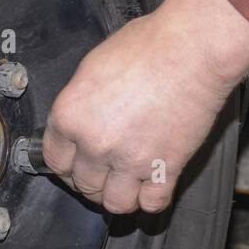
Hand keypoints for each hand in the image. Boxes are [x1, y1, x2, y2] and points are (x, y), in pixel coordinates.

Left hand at [43, 0, 248, 213]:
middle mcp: (95, 143)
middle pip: (84, 184)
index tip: (76, 163)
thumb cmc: (150, 45)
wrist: (193, 49)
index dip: (66, 164)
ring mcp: (130, 160)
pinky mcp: (165, 167)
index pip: (54, 159)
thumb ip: (82, 101)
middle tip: (107, 169)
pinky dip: (152, 199)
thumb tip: (82, 118)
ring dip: (119, 195)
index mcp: (71, 114)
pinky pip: (152, 204)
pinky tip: (154, 184)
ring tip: (128, 182)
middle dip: (94, 179)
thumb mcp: (95, 65)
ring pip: (114, 203)